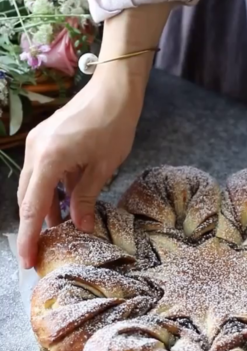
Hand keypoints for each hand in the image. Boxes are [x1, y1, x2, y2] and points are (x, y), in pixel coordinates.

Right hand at [17, 69, 143, 268]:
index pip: (33, 207)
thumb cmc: (114, 126)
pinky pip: (44, 173)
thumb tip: (79, 227)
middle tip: (39, 252)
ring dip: (43, 209)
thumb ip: (86, 198)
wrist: (114, 90)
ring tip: (54, 234)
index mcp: (48, 159)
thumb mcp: (103, 168)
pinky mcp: (47, 141)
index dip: (29, 236)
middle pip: (28, 197)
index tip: (28, 260)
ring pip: (35, 186)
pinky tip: (62, 208)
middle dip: (32, 227)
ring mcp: (39, 144)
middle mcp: (36, 151)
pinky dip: (51, 192)